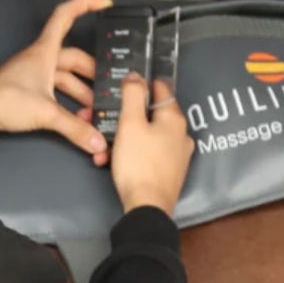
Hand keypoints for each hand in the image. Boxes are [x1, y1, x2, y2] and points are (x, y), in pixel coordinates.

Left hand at [0, 0, 113, 163]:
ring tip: (95, 110)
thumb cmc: (4, 100)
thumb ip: (75, 127)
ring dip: (80, 92)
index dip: (85, 4)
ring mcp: (32, 74)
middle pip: (73, 57)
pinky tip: (76, 117)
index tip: (105, 3)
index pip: (66, 16)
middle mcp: (39, 59)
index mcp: (44, 52)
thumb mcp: (46, 113)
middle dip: (92, 72)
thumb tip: (97, 140)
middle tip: (108, 86)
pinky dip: (66, 101)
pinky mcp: (26, 90)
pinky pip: (53, 90)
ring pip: (64, 77)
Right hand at [110, 75, 193, 214]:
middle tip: (103, 119)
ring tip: (103, 148)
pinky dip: (131, 153)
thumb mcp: (130, 124)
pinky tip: (112, 161)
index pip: (161, 89)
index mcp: (174, 119)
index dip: (142, 83)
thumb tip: (136, 75)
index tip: (124, 83)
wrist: (147, 207)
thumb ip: (133, 96)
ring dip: (123, 138)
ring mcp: (178, 154)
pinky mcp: (170, 171)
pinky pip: (149, 154)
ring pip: (147, 136)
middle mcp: (181, 134)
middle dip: (125, 117)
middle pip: (151, 115)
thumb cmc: (138, 162)